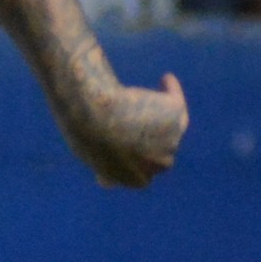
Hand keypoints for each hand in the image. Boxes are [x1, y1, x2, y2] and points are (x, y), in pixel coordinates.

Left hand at [59, 72, 188, 189]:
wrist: (93, 116)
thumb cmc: (84, 136)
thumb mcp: (92, 161)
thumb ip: (104, 170)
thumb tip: (105, 181)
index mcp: (138, 180)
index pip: (146, 169)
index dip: (139, 155)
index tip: (130, 141)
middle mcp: (161, 164)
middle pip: (163, 148)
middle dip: (153, 137)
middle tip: (143, 119)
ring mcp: (172, 139)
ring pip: (172, 125)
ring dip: (163, 114)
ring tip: (151, 99)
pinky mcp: (176, 114)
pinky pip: (176, 99)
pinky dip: (172, 90)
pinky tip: (165, 80)